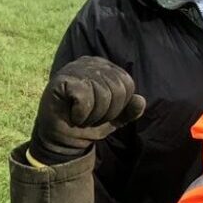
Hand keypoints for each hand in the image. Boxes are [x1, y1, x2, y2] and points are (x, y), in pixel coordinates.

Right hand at [30, 57, 145, 164]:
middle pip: (117, 89)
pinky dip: (81, 114)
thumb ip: (129, 110)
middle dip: (106, 112)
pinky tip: (72, 114)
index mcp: (105, 67)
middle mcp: (91, 62)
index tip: (102, 113)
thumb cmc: (87, 124)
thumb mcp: (114, 119)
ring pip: (102, 94)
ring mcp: (74, 68)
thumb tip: (140, 100)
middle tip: (90, 117)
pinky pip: (84, 97)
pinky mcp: (62, 79)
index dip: (119, 107)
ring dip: (93, 115)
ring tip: (81, 116)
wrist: (62, 139)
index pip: (127, 84)